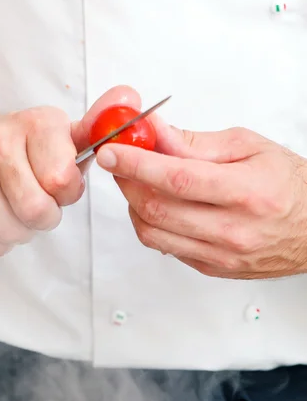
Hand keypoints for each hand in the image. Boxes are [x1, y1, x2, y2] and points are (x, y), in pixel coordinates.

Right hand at [0, 85, 140, 258]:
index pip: (62, 181)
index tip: (58, 184)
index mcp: (35, 124)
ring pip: (12, 232)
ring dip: (21, 230)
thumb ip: (96, 127)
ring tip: (14, 207)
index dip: (66, 194)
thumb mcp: (56, 132)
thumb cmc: (15, 144)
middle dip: (44, 217)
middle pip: (36, 212)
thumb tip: (130, 99)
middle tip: (37, 202)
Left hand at [96, 124, 306, 278]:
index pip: (176, 178)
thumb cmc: (289, 185)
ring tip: (139, 182)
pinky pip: (165, 247)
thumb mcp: (249, 147)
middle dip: (127, 182)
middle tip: (120, 161)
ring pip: (153, 233)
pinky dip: (152, 223)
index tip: (111, 151)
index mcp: (246, 194)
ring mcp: (220, 256)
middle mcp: (232, 231)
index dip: (136, 164)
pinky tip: (160, 204)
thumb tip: (154, 132)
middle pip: (157, 209)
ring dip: (134, 204)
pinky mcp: (211, 268)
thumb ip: (196, 142)